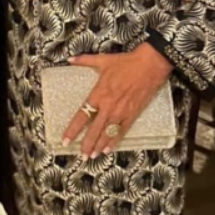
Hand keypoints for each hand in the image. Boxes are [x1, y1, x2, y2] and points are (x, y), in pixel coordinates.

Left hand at [62, 43, 172, 157]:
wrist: (149, 66)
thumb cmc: (126, 63)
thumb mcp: (103, 60)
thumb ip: (84, 61)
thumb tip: (70, 58)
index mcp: (98, 94)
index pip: (81, 116)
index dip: (72, 130)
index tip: (65, 140)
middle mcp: (108, 107)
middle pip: (93, 130)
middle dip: (86, 144)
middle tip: (81, 155)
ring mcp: (120, 112)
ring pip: (107, 134)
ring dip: (99, 146)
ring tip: (92, 156)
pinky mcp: (132, 115)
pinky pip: (121, 131)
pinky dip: (114, 141)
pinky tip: (108, 149)